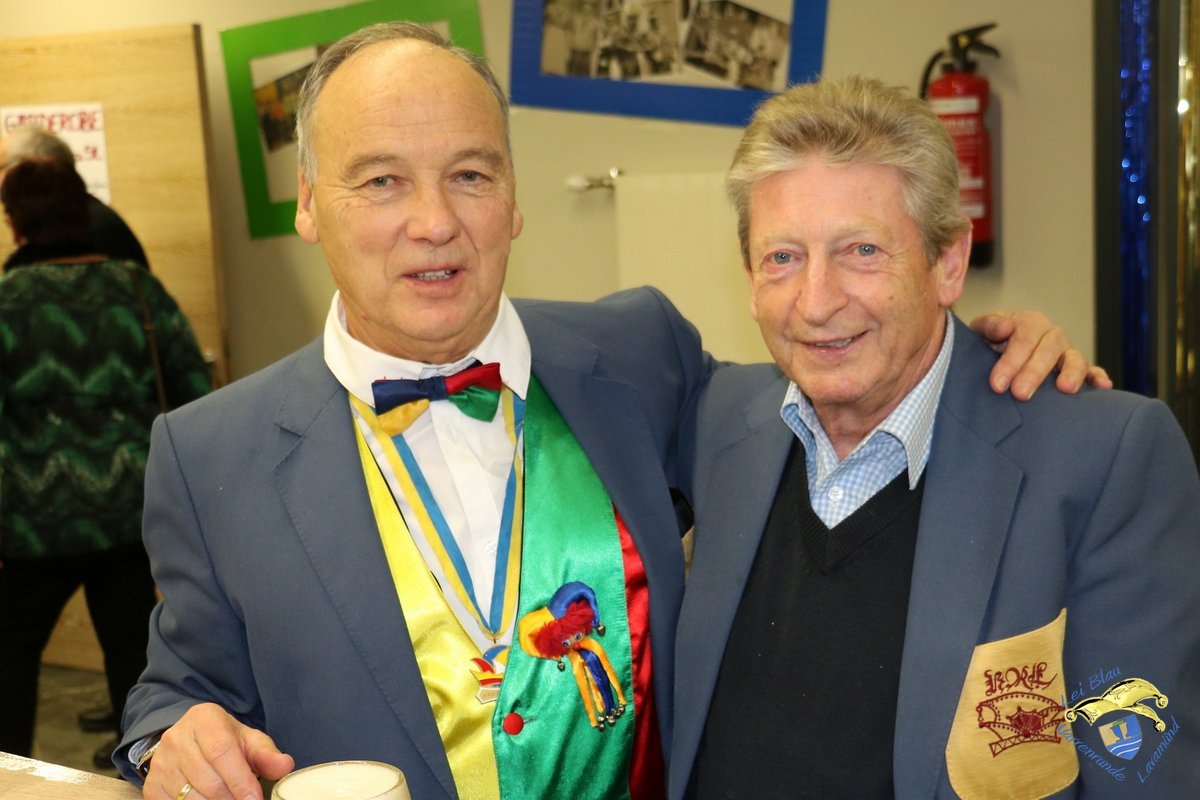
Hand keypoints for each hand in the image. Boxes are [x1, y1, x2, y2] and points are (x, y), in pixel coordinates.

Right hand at [142, 703, 293, 799]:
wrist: (190, 741)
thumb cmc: (224, 740)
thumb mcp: (248, 740)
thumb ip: (267, 754)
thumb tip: (285, 766)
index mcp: (204, 719)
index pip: (222, 753)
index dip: (240, 780)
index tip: (254, 799)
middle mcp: (177, 738)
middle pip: (208, 780)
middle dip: (231, 798)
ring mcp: (161, 763)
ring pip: (190, 797)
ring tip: (229, 799)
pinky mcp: (152, 785)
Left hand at [970, 311, 1113, 400]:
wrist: (994, 351)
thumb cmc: (988, 342)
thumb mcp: (981, 330)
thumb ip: (989, 326)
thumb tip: (1005, 327)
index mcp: (1030, 323)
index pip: (1023, 339)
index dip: (1011, 361)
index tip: (997, 384)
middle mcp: (1052, 335)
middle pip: (1048, 350)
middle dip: (1034, 372)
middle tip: (1020, 393)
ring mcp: (1066, 353)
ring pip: (1074, 358)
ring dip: (1071, 373)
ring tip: (1065, 388)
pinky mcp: (1077, 369)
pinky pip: (1092, 371)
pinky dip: (1098, 377)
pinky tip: (1102, 386)